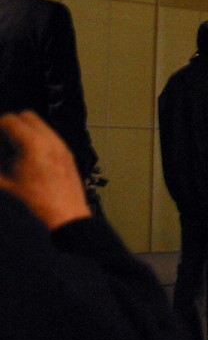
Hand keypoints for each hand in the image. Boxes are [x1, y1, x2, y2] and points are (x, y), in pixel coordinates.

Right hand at [0, 111, 90, 229]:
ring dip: (25, 133)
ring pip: (41, 127)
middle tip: (0, 145)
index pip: (10, 120)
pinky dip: (38, 142)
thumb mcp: (4, 187)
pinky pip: (51, 139)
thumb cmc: (35, 208)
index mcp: (34, 145)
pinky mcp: (69, 157)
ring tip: (12, 154)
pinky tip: (28, 162)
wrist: (66, 222)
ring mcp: (63, 148)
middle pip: (27, 117)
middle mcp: (52, 142)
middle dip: (11, 126)